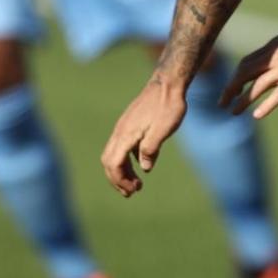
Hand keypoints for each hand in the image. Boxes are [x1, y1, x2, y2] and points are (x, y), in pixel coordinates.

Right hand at [101, 77, 188, 195]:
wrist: (167, 84)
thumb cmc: (168, 106)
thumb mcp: (163, 130)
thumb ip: (151, 149)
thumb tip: (144, 169)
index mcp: (126, 135)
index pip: (113, 164)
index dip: (120, 181)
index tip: (134, 191)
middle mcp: (120, 132)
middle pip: (109, 161)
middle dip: (117, 180)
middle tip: (132, 192)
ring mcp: (123, 128)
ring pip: (114, 154)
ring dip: (122, 171)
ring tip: (136, 184)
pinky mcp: (129, 125)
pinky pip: (121, 147)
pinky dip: (126, 161)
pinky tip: (140, 164)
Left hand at [220, 26, 277, 118]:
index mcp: (276, 45)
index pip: (248, 61)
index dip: (236, 75)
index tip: (232, 86)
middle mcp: (277, 56)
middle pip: (244, 71)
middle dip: (231, 87)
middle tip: (222, 101)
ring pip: (256, 85)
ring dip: (242, 99)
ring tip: (232, 111)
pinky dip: (266, 105)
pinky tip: (257, 115)